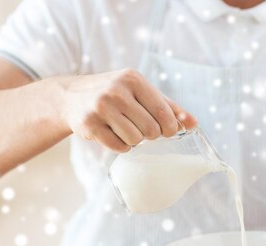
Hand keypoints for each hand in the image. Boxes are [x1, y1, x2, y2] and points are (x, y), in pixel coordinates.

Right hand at [59, 69, 196, 151]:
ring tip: (126, 130)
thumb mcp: (141, 92)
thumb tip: (194, 123)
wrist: (72, 96)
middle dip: (151, 135)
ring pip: (134, 140)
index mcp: (132, 79)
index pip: (163, 112)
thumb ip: (168, 107)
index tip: (167, 131)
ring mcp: (100, 107)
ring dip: (135, 141)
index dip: (170, 128)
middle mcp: (116, 90)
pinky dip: (121, 147)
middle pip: (150, 130)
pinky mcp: (89, 124)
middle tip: (143, 130)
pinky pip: (118, 147)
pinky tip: (114, 135)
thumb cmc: (115, 95)